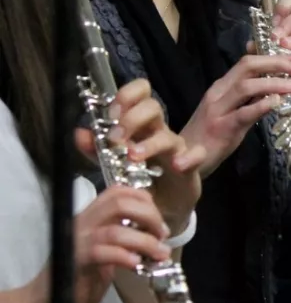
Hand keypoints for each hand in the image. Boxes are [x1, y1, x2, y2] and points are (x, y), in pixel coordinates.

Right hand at [27, 186, 170, 302]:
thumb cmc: (80, 275)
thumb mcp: (107, 248)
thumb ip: (126, 235)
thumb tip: (157, 231)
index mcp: (92, 216)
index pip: (118, 192)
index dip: (144, 200)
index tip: (159, 220)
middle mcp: (83, 223)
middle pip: (119, 203)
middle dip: (149, 215)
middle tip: (162, 234)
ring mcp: (77, 241)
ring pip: (114, 231)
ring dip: (145, 241)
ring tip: (159, 254)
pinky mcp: (75, 262)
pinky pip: (101, 252)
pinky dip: (124, 256)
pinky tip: (136, 264)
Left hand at [76, 80, 205, 235]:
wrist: (159, 208)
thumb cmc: (138, 179)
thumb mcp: (111, 164)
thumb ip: (96, 149)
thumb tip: (80, 133)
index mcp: (139, 125)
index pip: (140, 94)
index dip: (128, 95)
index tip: (112, 112)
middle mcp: (158, 131)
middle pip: (153, 107)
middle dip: (133, 118)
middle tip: (116, 137)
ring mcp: (175, 148)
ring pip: (168, 134)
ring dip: (150, 143)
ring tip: (133, 156)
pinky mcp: (190, 166)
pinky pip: (196, 155)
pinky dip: (189, 157)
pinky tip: (177, 165)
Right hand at [181, 54, 290, 175]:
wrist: (184, 160)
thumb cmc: (210, 135)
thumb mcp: (231, 111)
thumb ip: (248, 98)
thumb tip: (273, 87)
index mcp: (221, 86)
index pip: (247, 62)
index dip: (271, 57)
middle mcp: (218, 93)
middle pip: (247, 67)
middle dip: (275, 63)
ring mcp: (218, 109)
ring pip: (246, 86)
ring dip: (273, 83)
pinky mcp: (221, 128)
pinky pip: (243, 113)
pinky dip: (262, 105)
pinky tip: (278, 102)